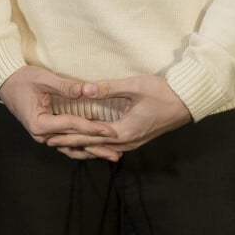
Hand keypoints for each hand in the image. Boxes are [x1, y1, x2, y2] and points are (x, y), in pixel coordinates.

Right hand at [0, 65, 118, 160]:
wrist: (7, 83)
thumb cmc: (24, 79)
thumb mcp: (44, 79)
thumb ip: (65, 86)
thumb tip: (86, 90)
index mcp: (40, 123)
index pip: (72, 126)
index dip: (93, 128)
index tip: (112, 131)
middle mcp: (41, 135)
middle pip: (74, 142)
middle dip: (97, 147)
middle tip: (118, 153)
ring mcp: (44, 136)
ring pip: (71, 147)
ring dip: (92, 151)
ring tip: (112, 155)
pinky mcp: (48, 132)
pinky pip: (67, 143)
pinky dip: (82, 146)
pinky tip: (96, 149)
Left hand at [47, 74, 191, 158]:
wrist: (186, 102)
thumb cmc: (162, 92)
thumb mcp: (134, 86)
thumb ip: (108, 88)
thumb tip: (84, 89)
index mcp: (124, 131)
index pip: (89, 136)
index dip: (69, 135)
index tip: (51, 134)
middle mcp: (126, 141)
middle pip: (92, 145)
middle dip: (70, 143)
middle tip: (48, 141)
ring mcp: (132, 142)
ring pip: (101, 148)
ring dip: (82, 145)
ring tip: (63, 144)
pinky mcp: (136, 137)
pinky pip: (110, 145)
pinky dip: (95, 144)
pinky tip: (88, 142)